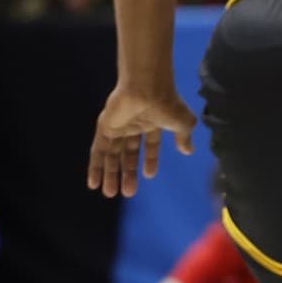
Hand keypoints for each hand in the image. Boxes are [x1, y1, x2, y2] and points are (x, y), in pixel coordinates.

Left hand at [87, 81, 195, 197]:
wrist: (148, 89)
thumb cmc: (168, 105)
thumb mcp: (184, 123)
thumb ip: (184, 138)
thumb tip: (188, 151)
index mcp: (154, 123)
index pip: (149, 145)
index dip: (149, 160)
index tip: (149, 176)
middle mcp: (134, 125)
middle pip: (128, 154)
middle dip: (128, 173)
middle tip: (127, 193)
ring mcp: (118, 127)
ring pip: (112, 155)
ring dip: (110, 174)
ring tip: (110, 193)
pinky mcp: (105, 127)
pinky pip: (98, 150)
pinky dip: (95, 167)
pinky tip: (93, 182)